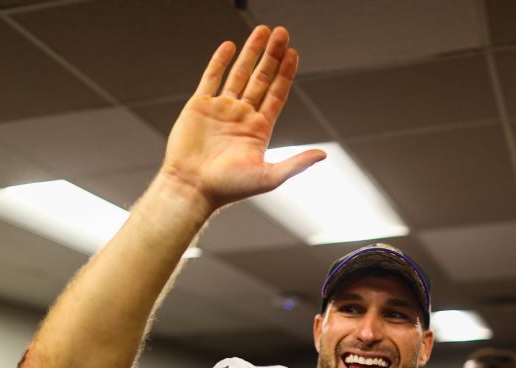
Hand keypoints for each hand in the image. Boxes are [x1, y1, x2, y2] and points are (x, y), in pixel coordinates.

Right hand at [159, 25, 325, 209]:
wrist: (192, 188)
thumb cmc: (228, 188)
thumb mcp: (268, 177)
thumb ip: (296, 164)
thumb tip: (322, 155)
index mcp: (259, 129)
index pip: (277, 94)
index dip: (286, 73)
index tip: (293, 53)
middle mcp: (242, 116)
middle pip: (261, 78)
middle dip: (272, 55)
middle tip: (281, 32)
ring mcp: (221, 109)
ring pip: (239, 74)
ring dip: (250, 53)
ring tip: (261, 31)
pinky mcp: (199, 106)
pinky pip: (211, 78)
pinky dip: (219, 62)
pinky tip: (229, 46)